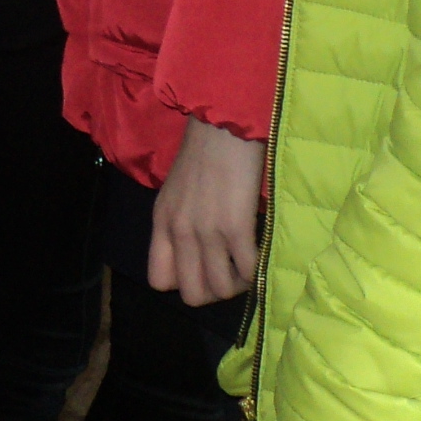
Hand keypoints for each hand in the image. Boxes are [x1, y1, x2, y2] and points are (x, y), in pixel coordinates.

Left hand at [149, 117, 264, 305]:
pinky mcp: (235, 228)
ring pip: (220, 290)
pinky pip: (248, 271)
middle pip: (192, 294)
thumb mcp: (176, 192)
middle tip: (231, 273)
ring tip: (247, 265)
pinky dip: (257, 271)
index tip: (203, 269)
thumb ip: (179, 223)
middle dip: (215, 292)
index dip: (183, 282)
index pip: (159, 280)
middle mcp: (180, 231)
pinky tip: (261, 254)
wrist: (223, 127)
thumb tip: (197, 256)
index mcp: (162, 222)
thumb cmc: (204, 154)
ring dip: (239, 284)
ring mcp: (206, 232)